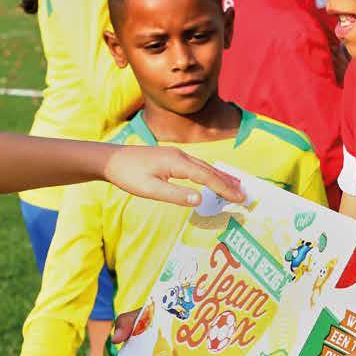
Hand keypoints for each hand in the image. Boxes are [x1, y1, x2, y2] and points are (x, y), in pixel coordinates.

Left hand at [103, 145, 244, 208]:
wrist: (110, 159)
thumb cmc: (128, 175)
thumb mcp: (150, 190)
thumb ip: (176, 195)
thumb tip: (201, 200)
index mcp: (177, 163)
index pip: (207, 177)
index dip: (225, 188)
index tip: (240, 197)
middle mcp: (181, 156)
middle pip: (210, 170)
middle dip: (228, 183)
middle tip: (245, 195)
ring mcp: (176, 155)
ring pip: (205, 166)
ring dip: (221, 177)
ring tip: (236, 186)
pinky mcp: (171, 157)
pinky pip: (197, 166)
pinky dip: (209, 173)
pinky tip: (212, 178)